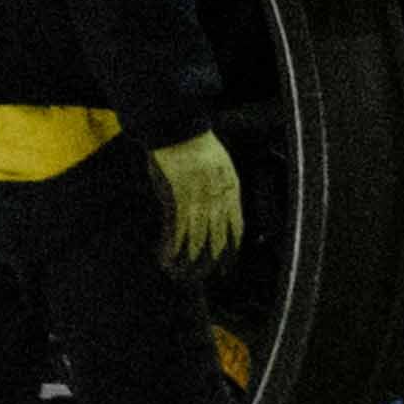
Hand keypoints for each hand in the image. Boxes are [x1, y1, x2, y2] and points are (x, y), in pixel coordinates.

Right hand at [147, 132, 248, 284]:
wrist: (177, 127)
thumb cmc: (194, 141)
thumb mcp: (220, 163)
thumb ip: (221, 186)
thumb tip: (218, 205)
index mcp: (231, 190)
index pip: (236, 228)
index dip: (231, 251)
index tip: (226, 267)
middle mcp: (217, 199)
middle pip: (218, 239)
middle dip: (210, 261)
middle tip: (201, 276)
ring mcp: (196, 200)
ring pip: (196, 239)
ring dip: (188, 259)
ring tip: (179, 272)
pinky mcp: (175, 198)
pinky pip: (176, 230)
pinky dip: (171, 246)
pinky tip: (166, 256)